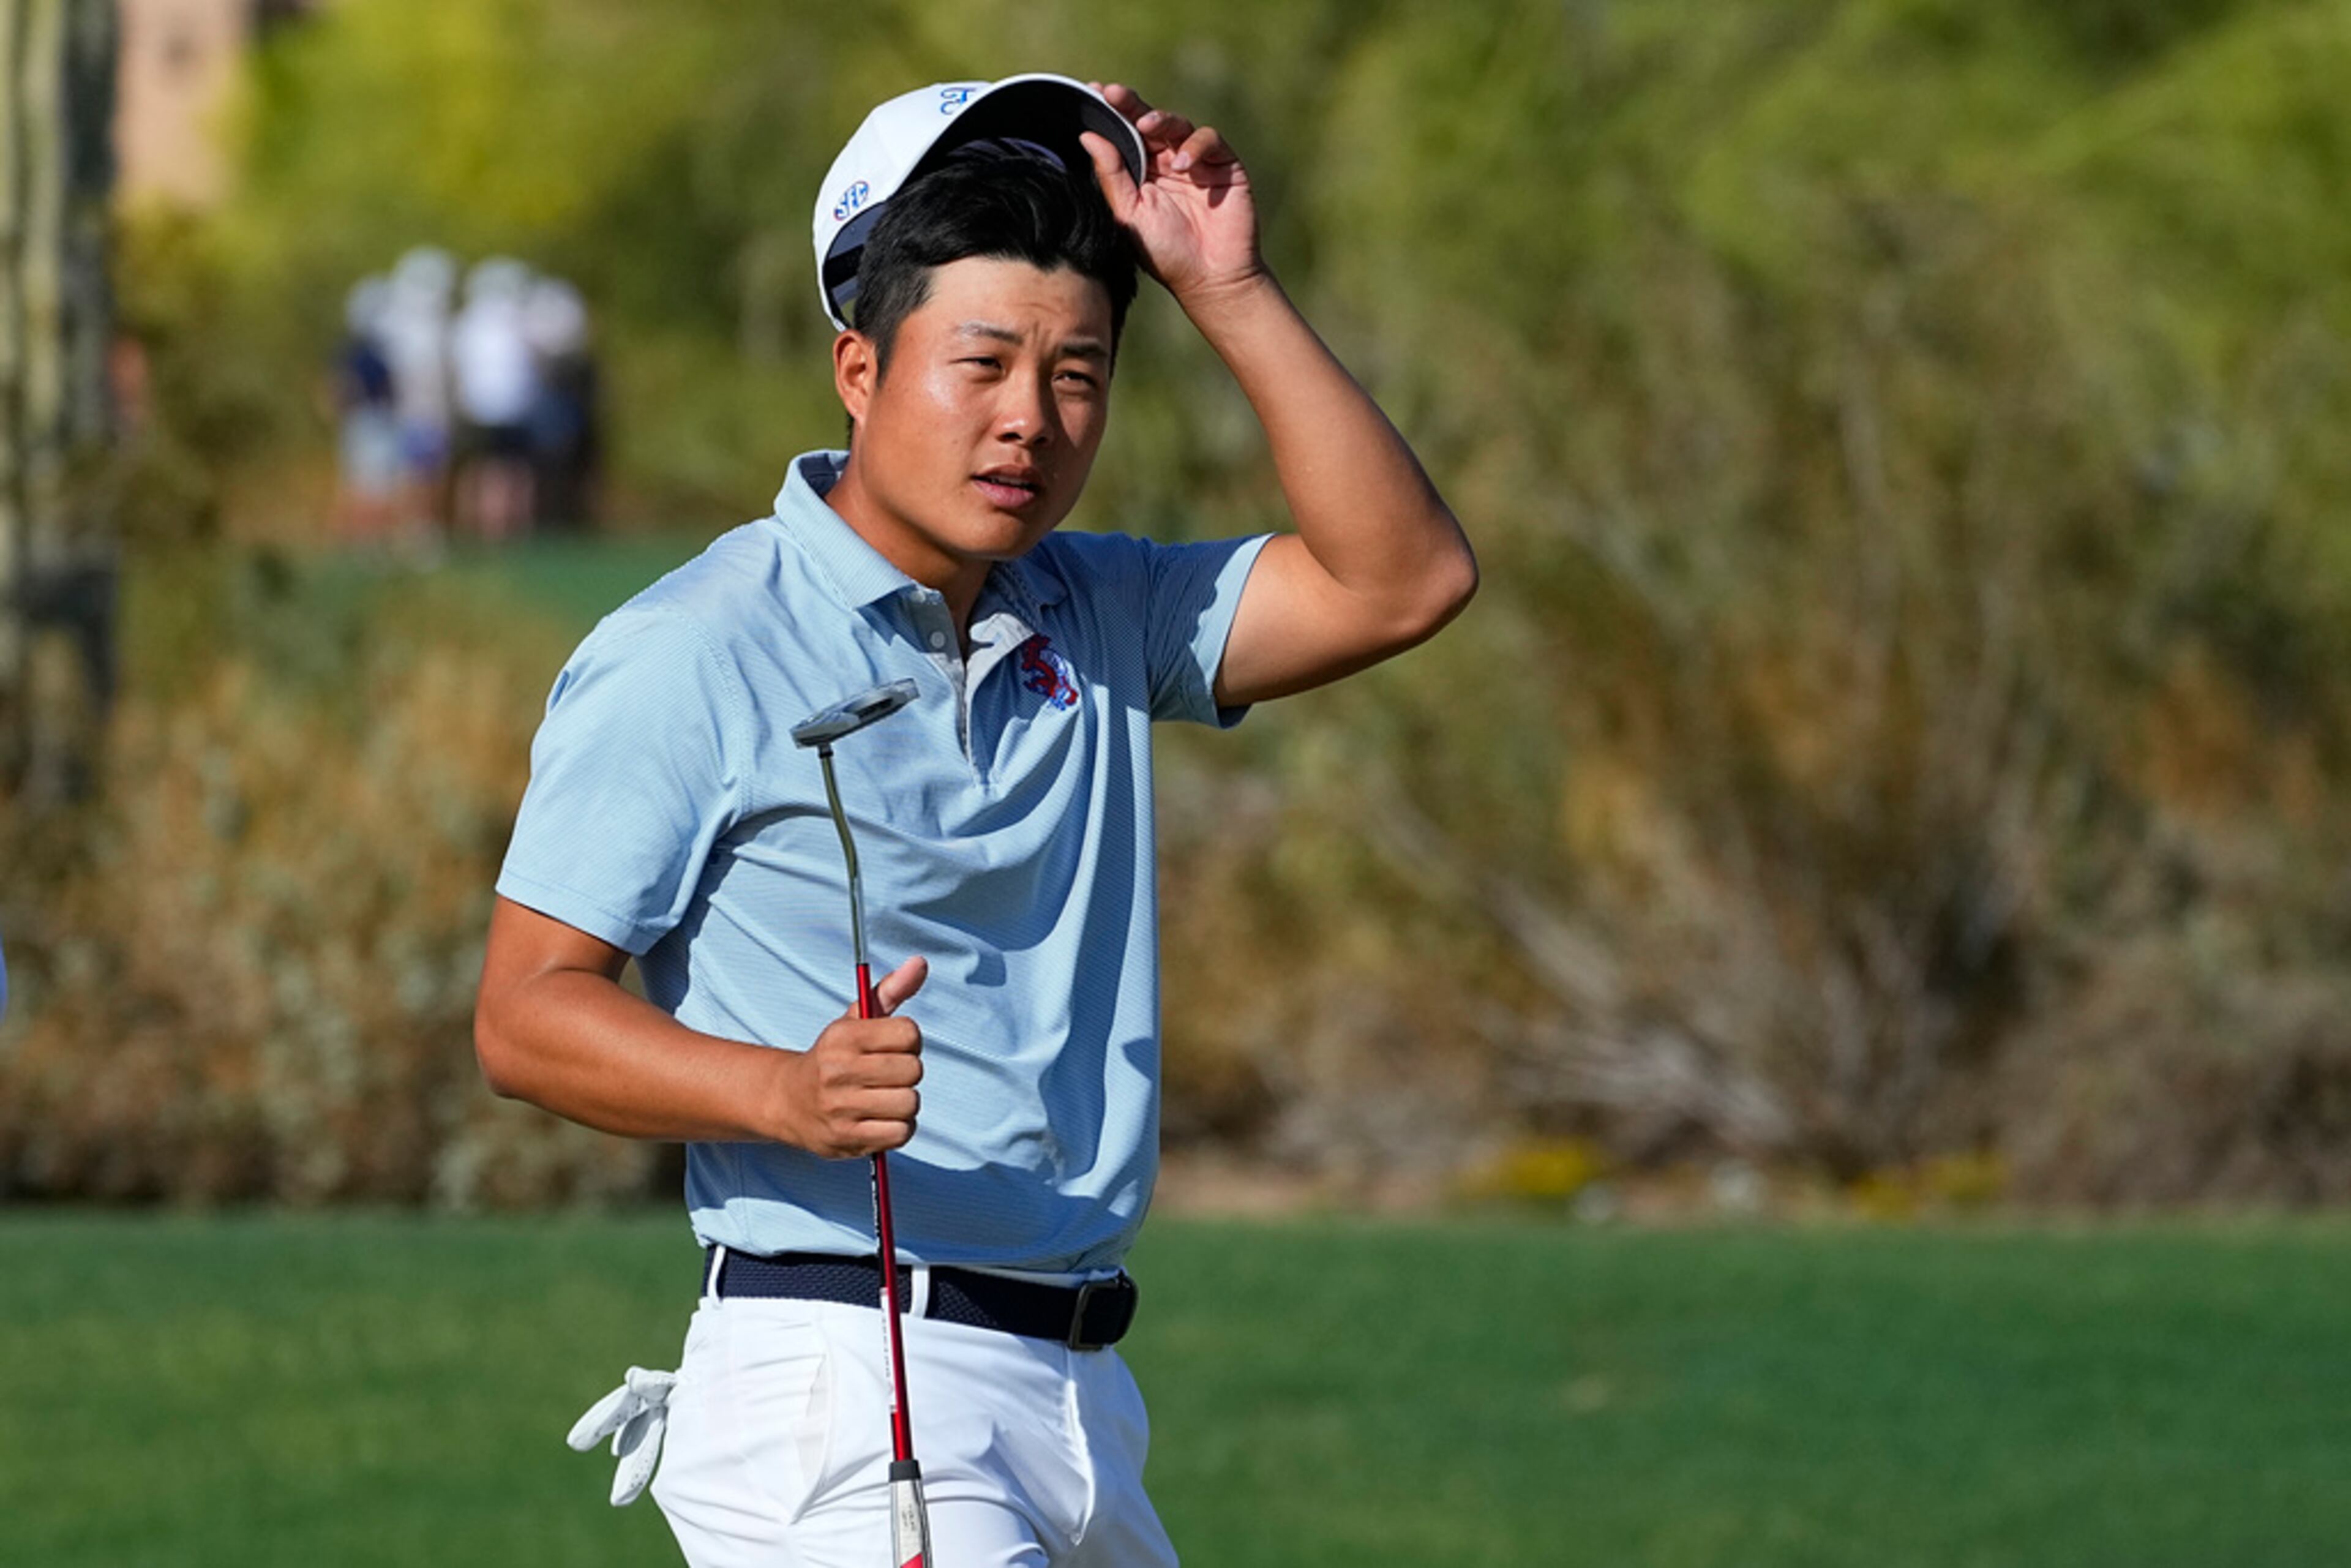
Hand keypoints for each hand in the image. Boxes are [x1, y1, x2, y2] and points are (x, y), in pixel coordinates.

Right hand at [772, 956, 927, 1157]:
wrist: (788, 1102)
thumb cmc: (834, 1058)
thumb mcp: (855, 1020)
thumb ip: (890, 990)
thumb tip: (921, 962)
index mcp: (843, 1036)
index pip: (908, 1033)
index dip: (910, 1040)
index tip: (894, 1046)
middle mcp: (838, 1071)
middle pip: (913, 1070)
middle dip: (908, 1072)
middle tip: (888, 1074)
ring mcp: (841, 1107)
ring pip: (909, 1103)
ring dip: (904, 1102)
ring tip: (884, 1098)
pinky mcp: (846, 1138)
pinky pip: (900, 1133)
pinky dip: (899, 1127)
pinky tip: (882, 1119)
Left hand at [1081, 81, 1263, 306]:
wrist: (1210, 278)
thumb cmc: (1166, 253)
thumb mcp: (1129, 214)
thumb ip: (1111, 175)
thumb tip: (1087, 136)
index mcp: (1142, 173)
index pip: (1125, 135)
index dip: (1111, 113)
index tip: (1093, 93)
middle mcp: (1167, 162)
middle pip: (1148, 121)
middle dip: (1131, 105)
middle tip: (1114, 94)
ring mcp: (1197, 162)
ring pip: (1177, 124)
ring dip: (1161, 120)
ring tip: (1148, 128)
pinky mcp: (1224, 165)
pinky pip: (1209, 140)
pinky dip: (1196, 146)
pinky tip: (1183, 165)